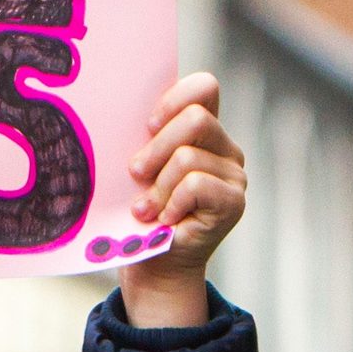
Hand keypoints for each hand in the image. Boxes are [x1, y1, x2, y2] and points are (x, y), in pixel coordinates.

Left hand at [117, 72, 247, 328]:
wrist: (153, 264)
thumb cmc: (141, 212)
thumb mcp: (140, 168)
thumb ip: (145, 138)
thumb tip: (118, 108)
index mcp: (203, 131)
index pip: (204, 87)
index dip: (174, 98)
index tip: (147, 125)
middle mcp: (225, 148)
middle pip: (195, 119)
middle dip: (156, 148)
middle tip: (136, 174)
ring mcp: (235, 174)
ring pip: (187, 157)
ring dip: (158, 187)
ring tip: (147, 209)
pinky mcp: (235, 201)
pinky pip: (195, 184)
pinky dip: (171, 203)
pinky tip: (166, 220)